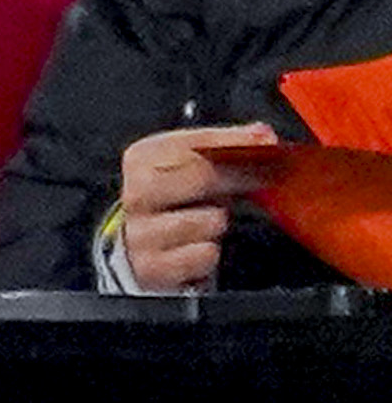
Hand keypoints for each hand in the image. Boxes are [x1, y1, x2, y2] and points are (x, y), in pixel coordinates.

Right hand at [114, 120, 281, 290]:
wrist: (142, 249)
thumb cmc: (175, 205)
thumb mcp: (192, 171)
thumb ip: (226, 149)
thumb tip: (262, 133)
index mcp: (140, 161)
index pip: (192, 144)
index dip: (234, 142)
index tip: (267, 142)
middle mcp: (135, 194)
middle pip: (200, 176)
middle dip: (238, 177)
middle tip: (265, 178)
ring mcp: (141, 233)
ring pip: (209, 220)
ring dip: (219, 223)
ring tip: (210, 222)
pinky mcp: (152, 268)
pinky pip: (204, 255)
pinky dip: (209, 253)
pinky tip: (199, 248)